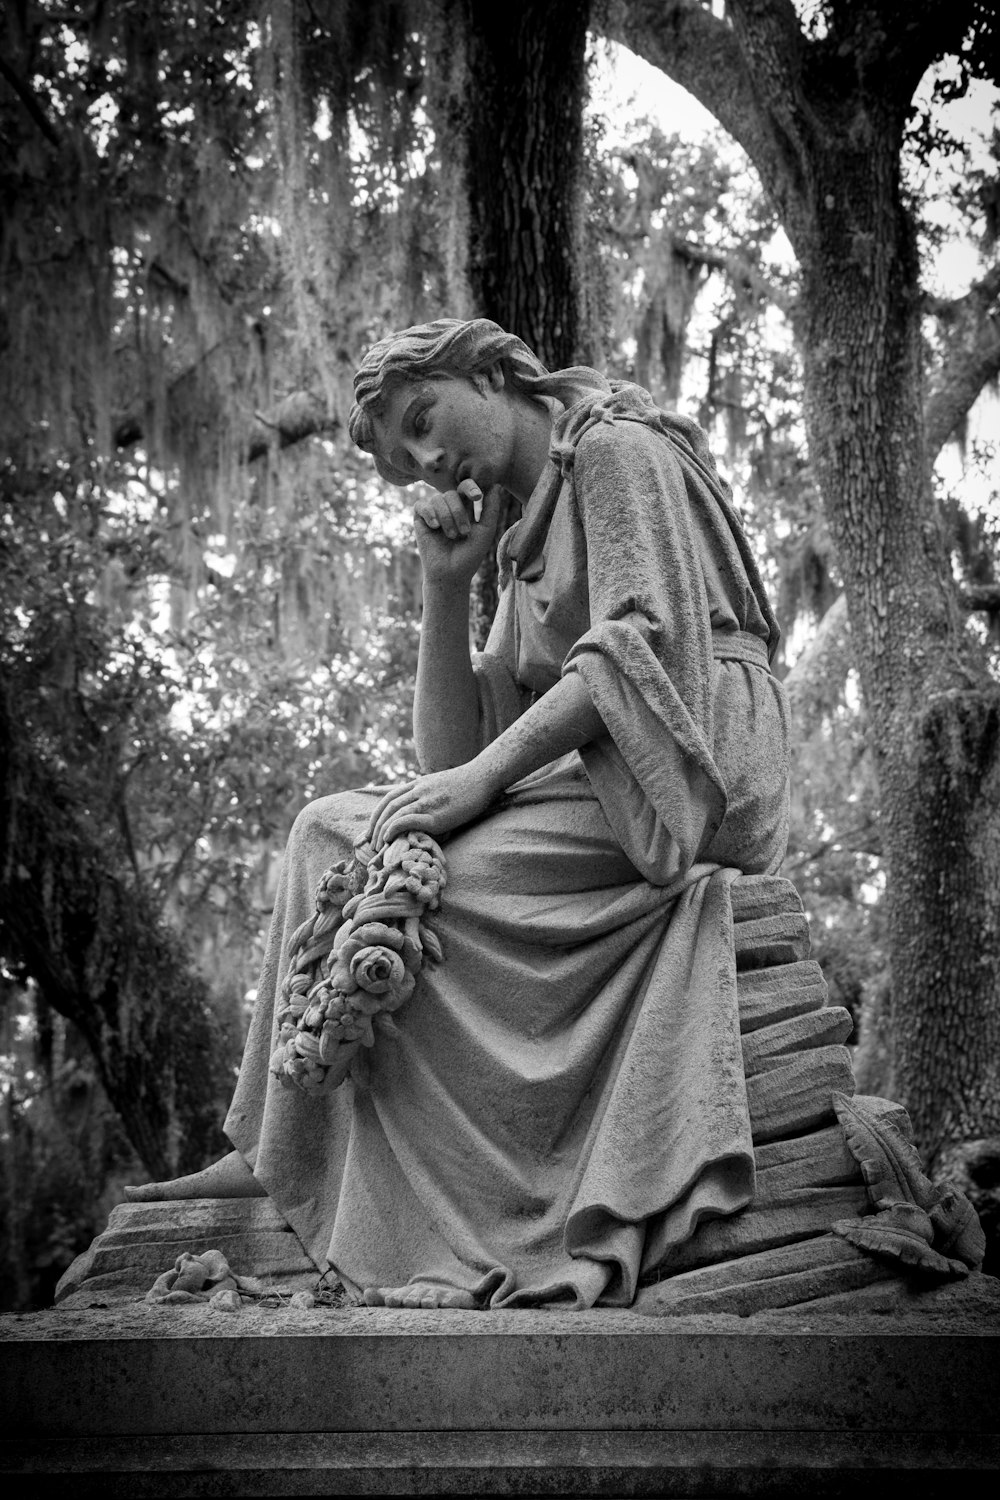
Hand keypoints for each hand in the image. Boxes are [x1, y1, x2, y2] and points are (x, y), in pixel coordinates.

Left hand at [366, 761, 500, 848]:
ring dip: (381, 831)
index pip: (388, 799)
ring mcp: (426, 801)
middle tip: (370, 843)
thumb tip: (425, 815)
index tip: (371, 829)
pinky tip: (388, 839)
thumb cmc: (468, 786)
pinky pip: (407, 820)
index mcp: (418, 784)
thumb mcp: (441, 786)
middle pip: (387, 807)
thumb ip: (429, 796)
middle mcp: (418, 791)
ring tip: (378, 846)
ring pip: (394, 814)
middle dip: (375, 826)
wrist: (484, 778)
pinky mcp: (435, 814)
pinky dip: (393, 829)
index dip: (377, 815)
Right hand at [414, 481, 504, 585]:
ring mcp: (433, 512)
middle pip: (452, 493)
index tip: (478, 496)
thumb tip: (496, 485)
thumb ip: (491, 508)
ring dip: (447, 518)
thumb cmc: (470, 555)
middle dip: (459, 512)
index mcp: (464, 507)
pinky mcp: (419, 519)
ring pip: (437, 499)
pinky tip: (435, 527)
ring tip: (451, 536)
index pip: (465, 486)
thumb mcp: (486, 530)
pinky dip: (430, 514)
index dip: (470, 487)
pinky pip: (421, 505)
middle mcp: (448, 507)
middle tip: (464, 532)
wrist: (450, 574)